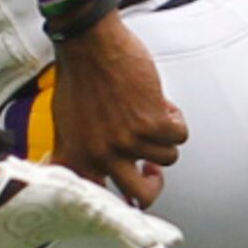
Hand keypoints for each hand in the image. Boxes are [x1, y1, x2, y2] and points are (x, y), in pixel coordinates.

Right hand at [0, 157, 181, 247]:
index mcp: (72, 220)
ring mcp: (79, 197)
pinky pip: (107, 212)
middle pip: (131, 232)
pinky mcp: (72, 192)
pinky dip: (130, 226)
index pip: (120, 239)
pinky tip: (152, 241)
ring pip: (124, 222)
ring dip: (148, 241)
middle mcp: (83, 206)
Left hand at [49, 13, 187, 206]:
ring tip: (148, 111)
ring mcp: (128, 141)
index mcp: (78, 154)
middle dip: (154, 184)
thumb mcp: (67, 120)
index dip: (116, 202)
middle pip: (141, 196)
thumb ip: (81, 146)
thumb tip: (92, 165)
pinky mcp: (151, 123)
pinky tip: (159, 102)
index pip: (95, 196)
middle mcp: (102, 154)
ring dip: (163, 134)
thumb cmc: (78, 75)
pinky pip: (180, 136)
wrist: (89, 45)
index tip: (128, 197)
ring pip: (167, 157)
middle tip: (152, 168)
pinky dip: (175, 119)